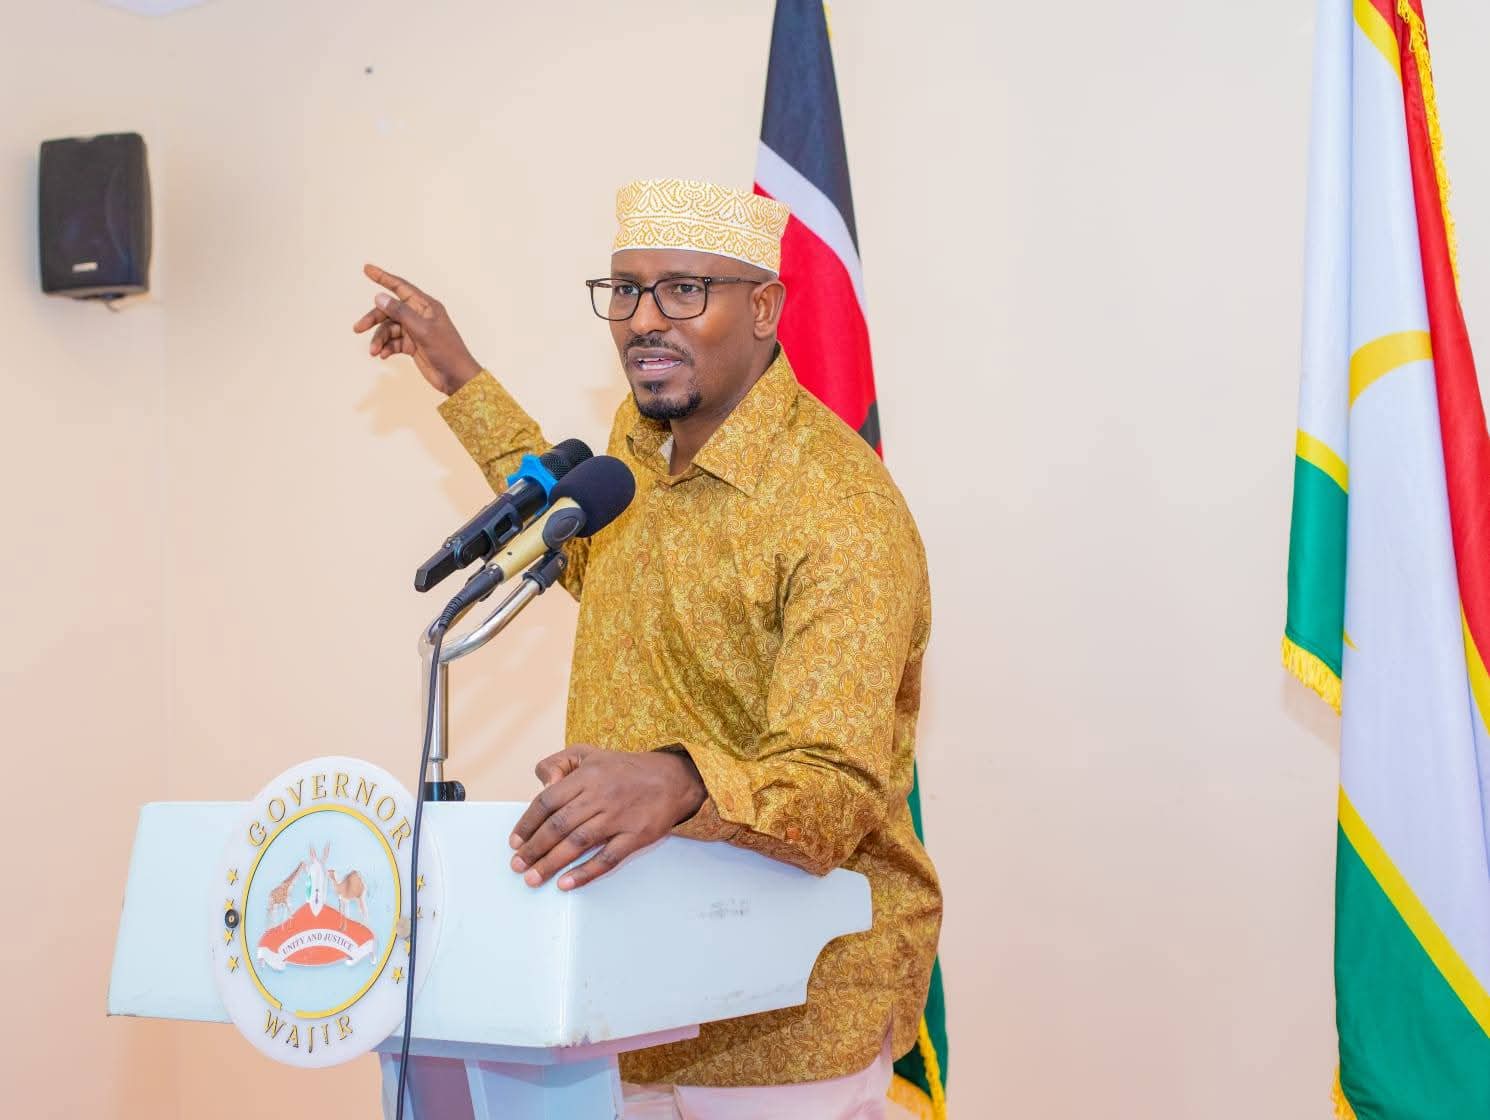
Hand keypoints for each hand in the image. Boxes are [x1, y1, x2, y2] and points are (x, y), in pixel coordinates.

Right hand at [352, 263, 481, 394]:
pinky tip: (383, 355)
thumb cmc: (447, 351)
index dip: (383, 278)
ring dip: (380, 339)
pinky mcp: (412, 345)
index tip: (367, 269)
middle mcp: (419, 316)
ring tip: (374, 352)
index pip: (401, 287)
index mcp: (426, 306)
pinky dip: (387, 348)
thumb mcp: (422, 330)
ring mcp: (415, 331)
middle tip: (358, 328)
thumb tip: (380, 297)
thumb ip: (400, 313)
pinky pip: (393, 342)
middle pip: (390, 311)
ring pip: (389, 329)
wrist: (456, 378)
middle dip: (374, 319)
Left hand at [509, 745, 707, 890]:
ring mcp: (619, 817)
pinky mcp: (636, 835)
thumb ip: (559, 763)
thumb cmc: (625, 769)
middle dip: (534, 849)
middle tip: (518, 865)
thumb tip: (542, 784)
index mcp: (587, 775)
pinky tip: (566, 883)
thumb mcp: (590, 753)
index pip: (548, 801)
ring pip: (578, 843)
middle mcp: (601, 795)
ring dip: (551, 863)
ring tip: (533, 878)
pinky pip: (607, 858)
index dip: (527, 823)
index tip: (515, 842)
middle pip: (559, 825)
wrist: (673, 779)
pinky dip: (585, 872)